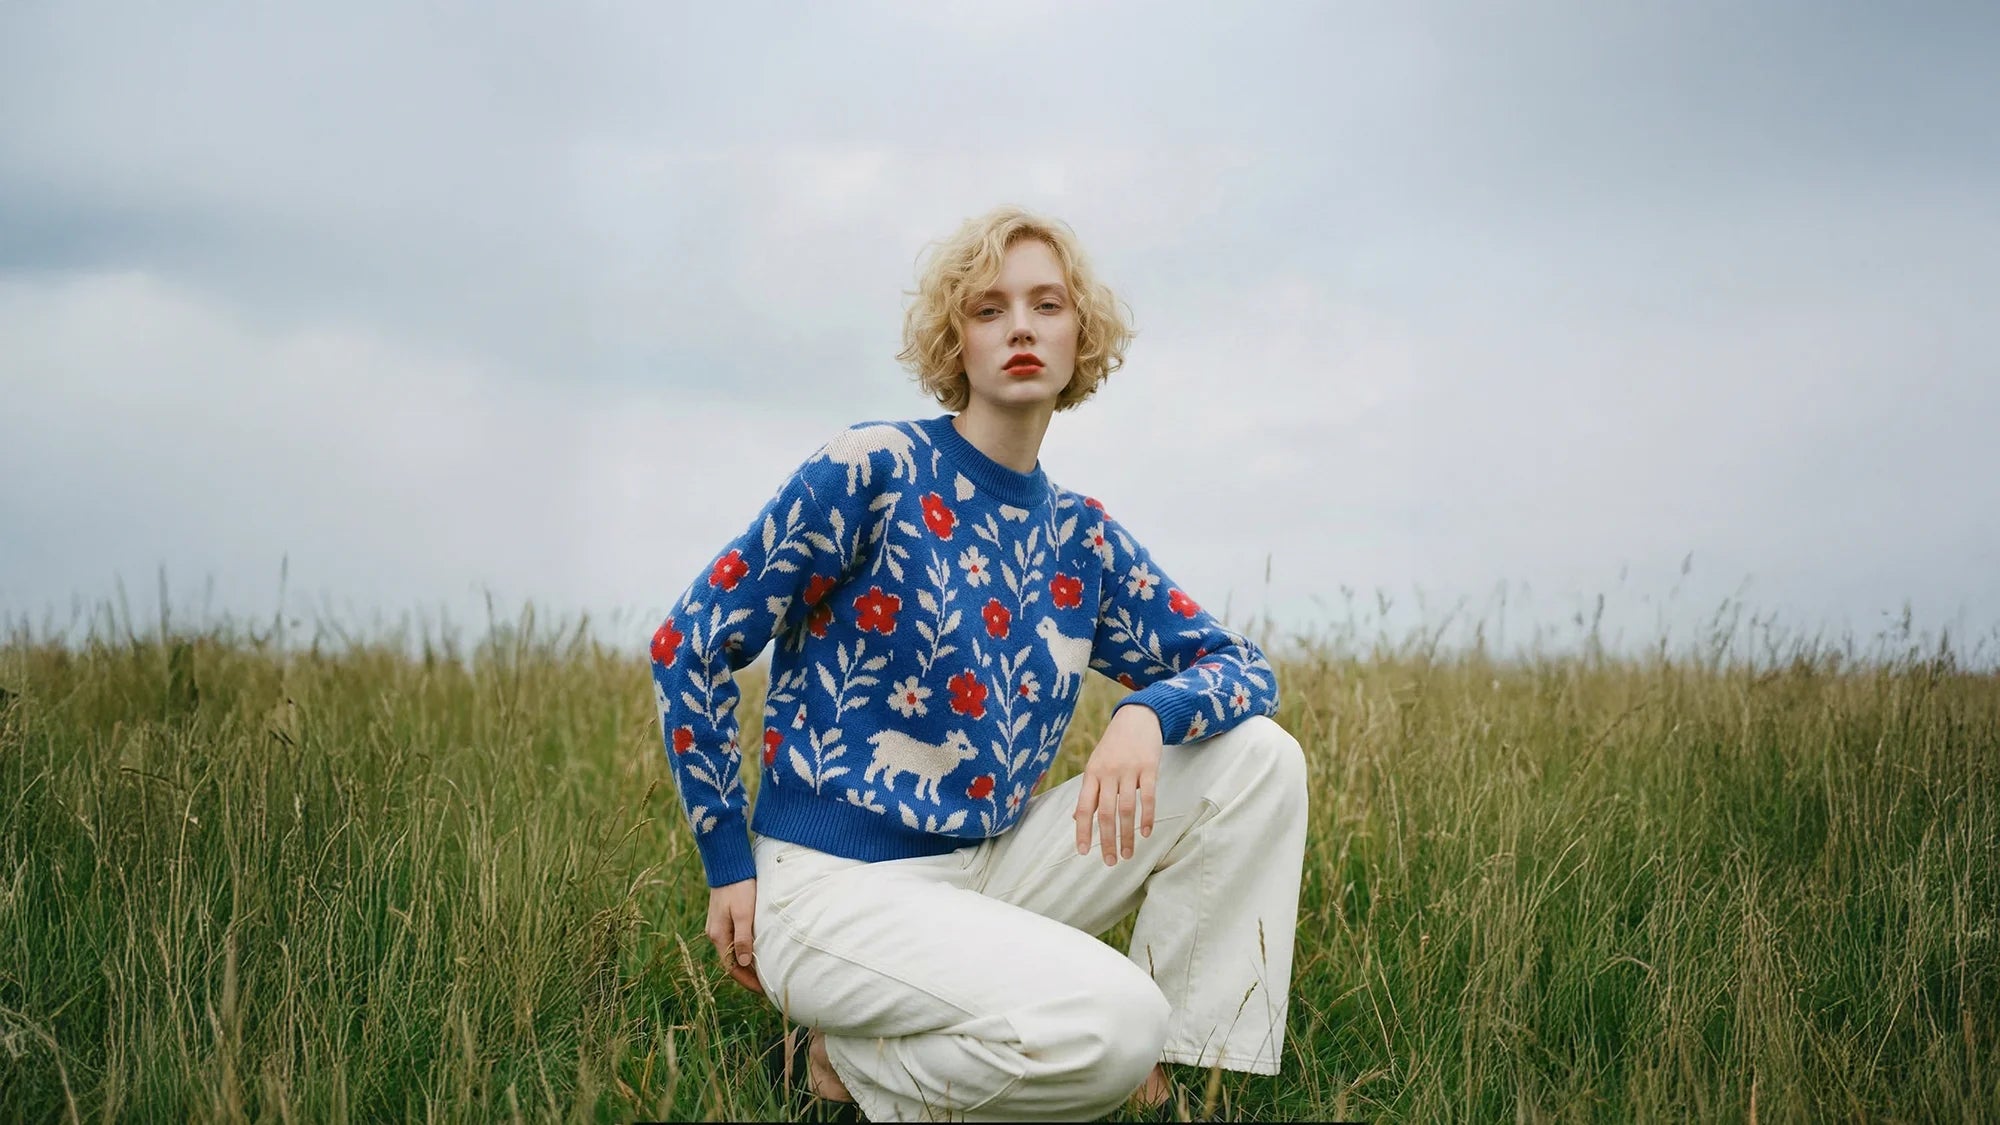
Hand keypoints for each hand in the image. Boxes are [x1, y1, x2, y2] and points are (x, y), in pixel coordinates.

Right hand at [705, 878, 763, 994]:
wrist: (728, 867)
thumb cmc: (739, 888)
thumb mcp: (744, 913)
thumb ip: (744, 938)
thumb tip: (745, 962)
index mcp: (718, 935)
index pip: (732, 967)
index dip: (747, 981)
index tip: (763, 990)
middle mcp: (715, 934)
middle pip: (731, 962)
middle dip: (747, 975)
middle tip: (766, 984)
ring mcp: (718, 927)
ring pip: (733, 952)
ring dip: (746, 963)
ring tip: (763, 971)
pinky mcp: (723, 919)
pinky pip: (733, 942)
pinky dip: (744, 950)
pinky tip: (756, 951)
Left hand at [1073, 704, 1163, 865]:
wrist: (1137, 717)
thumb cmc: (1114, 746)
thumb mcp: (1095, 764)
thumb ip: (1089, 790)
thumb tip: (1075, 818)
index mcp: (1091, 774)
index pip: (1083, 808)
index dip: (1082, 831)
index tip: (1083, 853)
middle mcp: (1108, 773)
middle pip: (1105, 813)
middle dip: (1107, 841)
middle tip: (1111, 862)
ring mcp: (1129, 770)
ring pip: (1126, 809)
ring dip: (1128, 835)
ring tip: (1129, 854)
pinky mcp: (1149, 768)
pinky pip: (1148, 797)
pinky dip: (1147, 817)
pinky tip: (1146, 833)